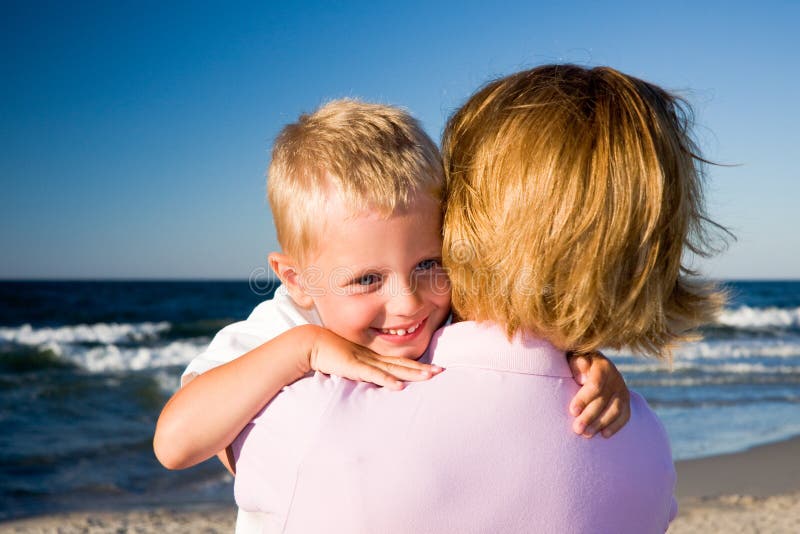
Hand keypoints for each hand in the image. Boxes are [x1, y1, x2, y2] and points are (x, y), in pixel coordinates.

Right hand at [308, 327, 442, 389]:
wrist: (312, 344)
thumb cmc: (328, 354)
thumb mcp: (348, 364)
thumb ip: (359, 372)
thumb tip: (370, 381)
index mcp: (372, 358)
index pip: (399, 363)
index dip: (417, 366)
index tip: (433, 369)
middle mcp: (373, 358)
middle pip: (402, 364)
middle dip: (422, 369)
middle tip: (441, 372)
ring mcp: (365, 361)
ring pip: (393, 369)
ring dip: (412, 373)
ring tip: (430, 377)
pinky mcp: (354, 367)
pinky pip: (374, 375)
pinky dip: (387, 381)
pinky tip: (399, 386)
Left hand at [567, 351, 629, 438]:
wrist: (594, 363)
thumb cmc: (579, 363)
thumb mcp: (576, 358)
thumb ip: (577, 365)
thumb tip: (581, 379)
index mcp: (603, 367)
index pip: (595, 385)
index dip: (584, 399)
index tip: (573, 411)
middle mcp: (615, 379)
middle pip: (603, 400)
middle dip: (589, 416)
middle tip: (577, 429)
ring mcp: (622, 391)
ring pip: (615, 410)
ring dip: (600, 424)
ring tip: (586, 434)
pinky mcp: (626, 401)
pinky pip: (624, 416)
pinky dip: (615, 426)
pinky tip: (604, 435)